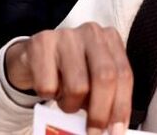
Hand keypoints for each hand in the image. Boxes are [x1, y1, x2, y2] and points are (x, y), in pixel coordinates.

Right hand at [5, 25, 131, 134]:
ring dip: (70, 105)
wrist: (33, 57)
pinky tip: (50, 86)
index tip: (116, 131)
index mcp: (110, 39)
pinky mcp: (41, 44)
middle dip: (101, 112)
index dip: (121, 106)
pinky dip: (49, 96)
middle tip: (94, 132)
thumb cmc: (69, 71)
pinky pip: (48, 86)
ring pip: (77, 86)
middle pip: (105, 77)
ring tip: (66, 101)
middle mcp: (91, 32)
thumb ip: (106, 96)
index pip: (124, 74)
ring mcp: (66, 35)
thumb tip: (113, 128)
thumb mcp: (92, 78)